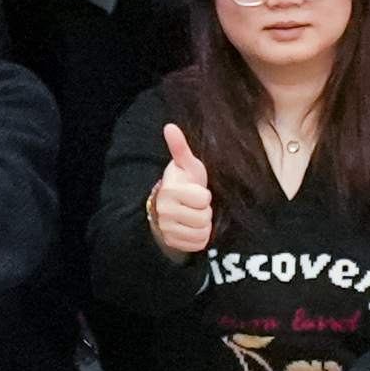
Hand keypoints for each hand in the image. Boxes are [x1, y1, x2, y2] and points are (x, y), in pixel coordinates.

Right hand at [147, 125, 215, 259]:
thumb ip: (180, 147)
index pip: (203, 199)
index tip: (196, 191)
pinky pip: (198, 244)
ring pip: (202, 232)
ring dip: (203, 224)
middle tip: (195, 204)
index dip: (204, 195)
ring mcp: (167, 229)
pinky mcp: (173, 242)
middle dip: (204, 211)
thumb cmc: (184, 183)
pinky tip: (193, 227)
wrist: (170, 206)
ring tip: (195, 214)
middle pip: (203, 217)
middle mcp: (165, 212)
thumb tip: (170, 126)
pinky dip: (200, 237)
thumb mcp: (186, 165)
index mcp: (170, 191)